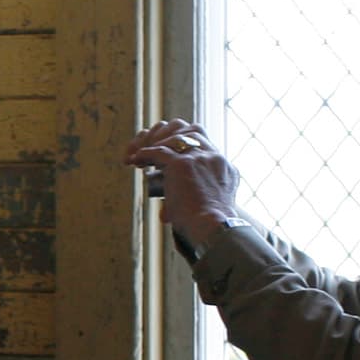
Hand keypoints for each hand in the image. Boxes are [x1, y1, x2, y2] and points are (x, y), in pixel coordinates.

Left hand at [122, 119, 238, 240]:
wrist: (214, 229)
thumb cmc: (208, 227)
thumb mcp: (206, 208)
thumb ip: (190, 203)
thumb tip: (164, 215)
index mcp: (224, 166)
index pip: (203, 140)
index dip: (181, 141)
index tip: (164, 151)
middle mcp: (213, 157)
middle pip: (190, 129)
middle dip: (168, 134)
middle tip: (151, 146)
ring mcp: (198, 158)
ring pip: (173, 136)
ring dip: (154, 142)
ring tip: (138, 156)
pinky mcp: (181, 164)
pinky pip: (157, 151)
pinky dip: (144, 153)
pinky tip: (135, 160)